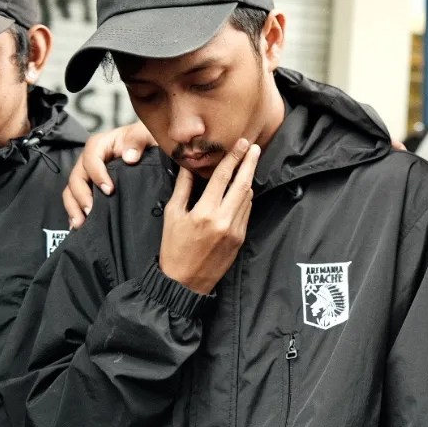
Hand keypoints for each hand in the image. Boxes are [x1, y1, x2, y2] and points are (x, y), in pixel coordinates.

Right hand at [63, 121, 157, 228]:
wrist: (152, 151)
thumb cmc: (148, 140)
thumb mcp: (146, 134)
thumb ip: (138, 139)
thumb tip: (129, 157)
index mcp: (101, 144)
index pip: (91, 157)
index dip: (97, 174)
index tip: (109, 190)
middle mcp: (90, 160)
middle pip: (77, 177)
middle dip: (81, 196)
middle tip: (90, 212)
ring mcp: (89, 175)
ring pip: (72, 190)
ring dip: (73, 207)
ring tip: (80, 223)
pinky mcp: (91, 188)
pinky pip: (76, 200)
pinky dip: (75, 212)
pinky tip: (80, 226)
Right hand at [158, 139, 259, 294]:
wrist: (184, 282)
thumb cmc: (174, 248)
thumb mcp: (173, 214)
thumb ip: (183, 188)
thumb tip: (189, 166)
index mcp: (205, 212)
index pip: (223, 177)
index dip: (233, 157)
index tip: (242, 144)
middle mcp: (224, 220)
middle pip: (242, 183)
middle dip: (250, 163)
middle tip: (255, 147)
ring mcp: (235, 230)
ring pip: (247, 197)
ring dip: (248, 179)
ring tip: (248, 164)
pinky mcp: (241, 239)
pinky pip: (246, 212)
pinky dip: (245, 198)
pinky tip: (242, 189)